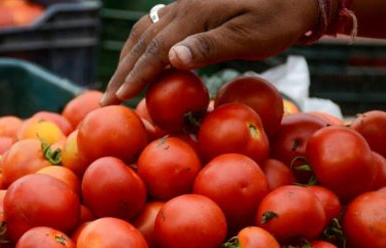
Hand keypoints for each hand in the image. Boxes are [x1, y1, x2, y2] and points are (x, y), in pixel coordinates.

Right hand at [100, 0, 319, 105]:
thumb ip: (211, 46)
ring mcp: (186, 6)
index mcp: (195, 14)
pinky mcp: (192, 10)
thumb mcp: (251, 36)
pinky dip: (142, 48)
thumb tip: (172, 59)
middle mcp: (184, 7)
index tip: (118, 99)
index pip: (155, 49)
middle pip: (143, 41)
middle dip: (123, 72)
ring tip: (118, 85)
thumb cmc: (279, 17)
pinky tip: (141, 62)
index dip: (135, 75)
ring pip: (145, 32)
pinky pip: (157, 28)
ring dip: (128, 59)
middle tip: (106, 100)